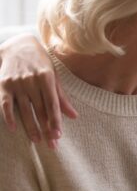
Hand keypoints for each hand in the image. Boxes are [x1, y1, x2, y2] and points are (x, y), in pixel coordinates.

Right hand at [0, 34, 77, 148]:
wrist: (18, 46)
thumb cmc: (41, 64)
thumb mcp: (54, 76)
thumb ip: (62, 97)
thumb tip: (74, 116)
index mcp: (47, 78)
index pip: (52, 104)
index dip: (55, 120)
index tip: (58, 135)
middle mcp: (31, 81)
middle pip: (40, 109)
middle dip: (46, 128)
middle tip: (51, 144)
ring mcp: (17, 83)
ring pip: (24, 109)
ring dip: (30, 126)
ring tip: (36, 140)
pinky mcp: (4, 85)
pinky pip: (5, 104)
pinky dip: (8, 116)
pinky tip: (14, 129)